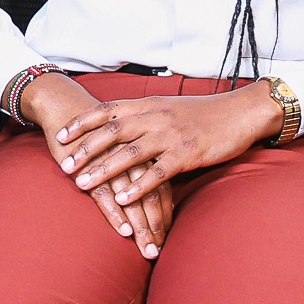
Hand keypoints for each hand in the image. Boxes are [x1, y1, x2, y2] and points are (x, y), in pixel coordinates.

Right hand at [15, 73, 170, 254]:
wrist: (67, 106)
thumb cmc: (100, 131)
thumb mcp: (126, 145)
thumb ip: (142, 165)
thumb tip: (156, 195)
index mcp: (146, 149)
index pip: (162, 189)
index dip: (165, 216)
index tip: (166, 240)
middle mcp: (134, 155)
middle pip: (151, 196)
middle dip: (155, 228)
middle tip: (157, 253)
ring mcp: (113, 160)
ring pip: (132, 198)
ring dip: (140, 226)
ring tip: (145, 250)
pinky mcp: (90, 164)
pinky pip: (106, 192)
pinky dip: (116, 212)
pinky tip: (123, 230)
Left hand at [54, 84, 285, 205]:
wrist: (241, 112)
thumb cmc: (204, 113)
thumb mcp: (169, 107)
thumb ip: (145, 115)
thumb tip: (120, 126)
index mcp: (150, 105)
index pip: (108, 110)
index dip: (83, 122)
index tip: (62, 134)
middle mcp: (156, 117)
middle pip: (112, 131)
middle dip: (85, 149)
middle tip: (65, 165)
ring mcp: (171, 136)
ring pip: (130, 152)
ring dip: (104, 169)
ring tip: (83, 184)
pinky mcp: (187, 154)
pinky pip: (157, 172)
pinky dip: (138, 186)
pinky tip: (123, 199)